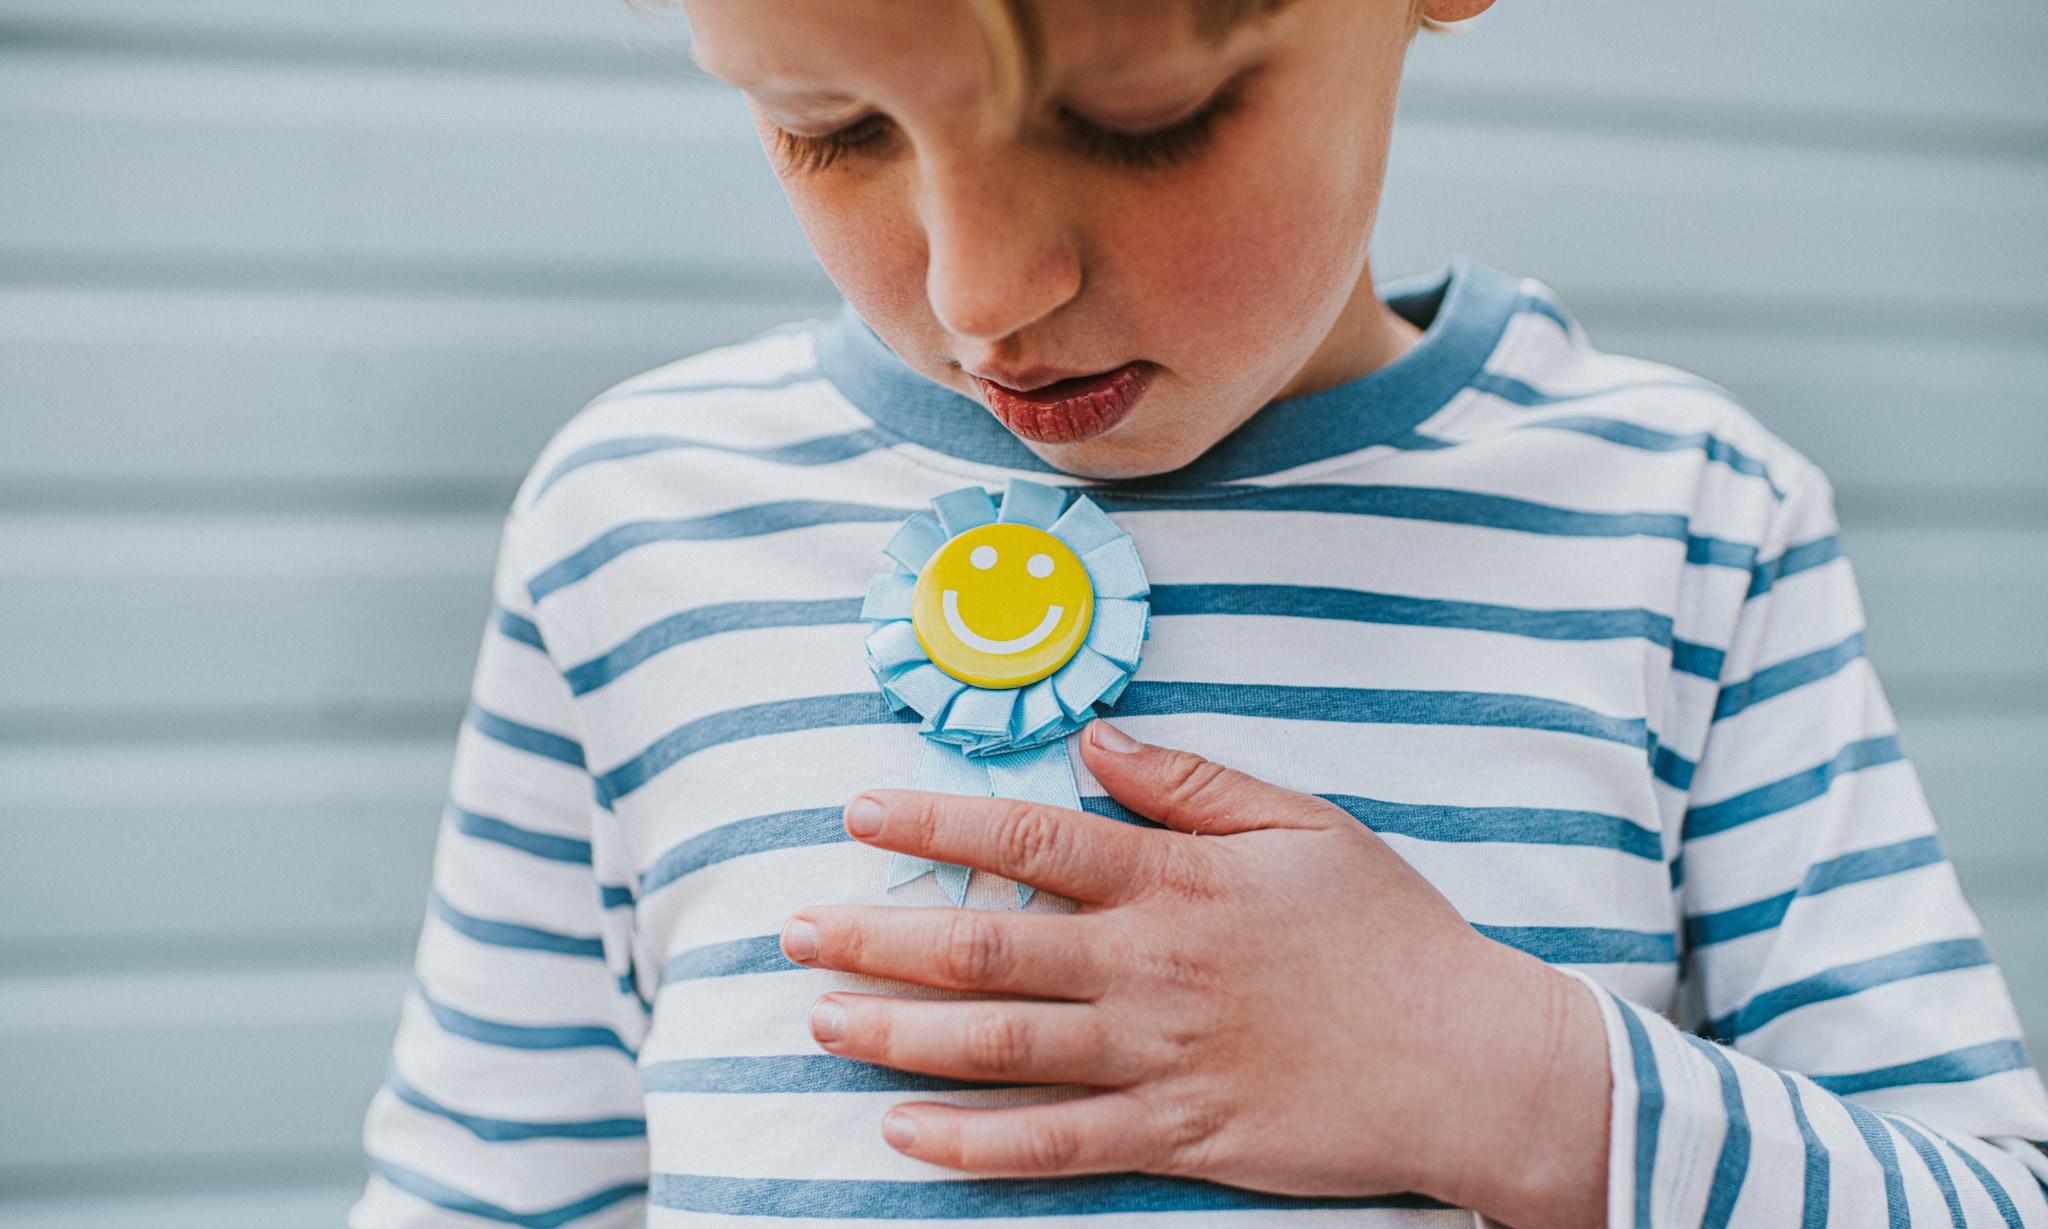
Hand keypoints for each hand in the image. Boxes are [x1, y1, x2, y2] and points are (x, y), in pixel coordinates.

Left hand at [779, 721, 1609, 1228]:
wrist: (1467, 1062)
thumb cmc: (1390, 935)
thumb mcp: (1306, 825)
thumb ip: (1193, 783)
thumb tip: (1099, 739)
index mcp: (1176, 882)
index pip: (1029, 844)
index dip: (933, 826)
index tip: (859, 813)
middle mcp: (1148, 968)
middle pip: (984, 952)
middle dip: (875, 939)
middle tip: (796, 932)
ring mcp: (1157, 1058)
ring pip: (997, 1050)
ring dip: (896, 1034)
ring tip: (821, 1020)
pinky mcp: (1176, 1136)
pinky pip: (1053, 1145)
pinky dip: (971, 1143)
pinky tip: (905, 1131)